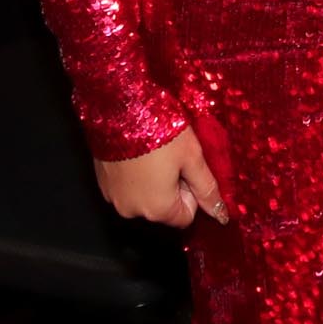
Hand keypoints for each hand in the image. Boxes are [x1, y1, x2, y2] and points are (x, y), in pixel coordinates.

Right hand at [94, 133, 227, 229]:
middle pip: (164, 209)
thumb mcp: (192, 157)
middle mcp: (132, 211)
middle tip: (170, 157)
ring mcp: (113, 199)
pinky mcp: (102, 184)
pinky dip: (134, 176)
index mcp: (157, 210)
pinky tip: (137, 153)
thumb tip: (221, 214)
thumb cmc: (157, 130)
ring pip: (144, 198)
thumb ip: (207, 189)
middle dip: (171, 187)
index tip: (185, 168)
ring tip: (153, 153)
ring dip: (152, 181)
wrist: (119, 107)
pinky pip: (126, 188)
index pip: (186, 216)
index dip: (191, 192)